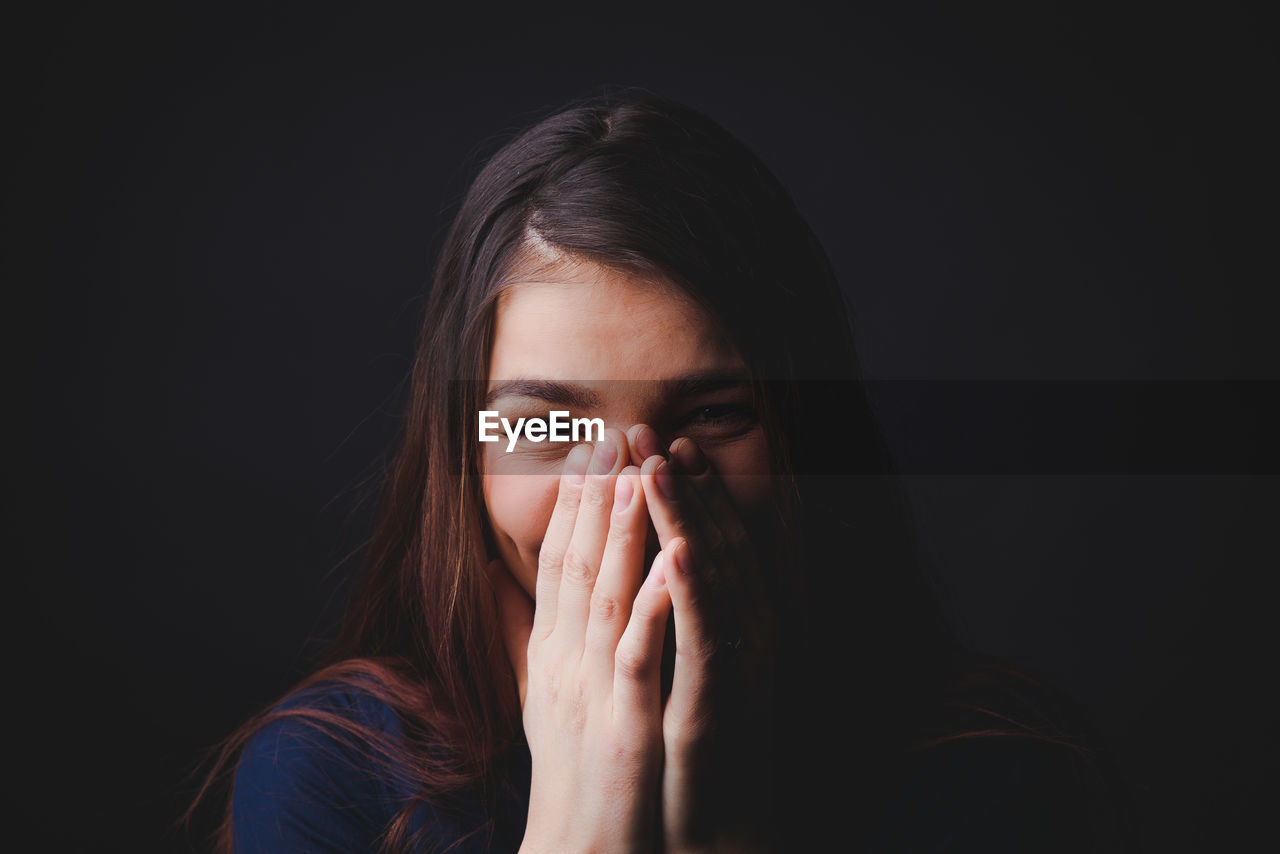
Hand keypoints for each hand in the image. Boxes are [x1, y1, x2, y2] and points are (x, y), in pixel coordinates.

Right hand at [489, 429, 673, 853]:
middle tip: (609, 439)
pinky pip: (638, 655)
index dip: (571, 506)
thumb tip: (492, 576)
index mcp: (549, 653)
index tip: (587, 453)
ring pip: (603, 598)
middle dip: (592, 500)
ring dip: (620, 535)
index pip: (555, 564)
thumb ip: (520, 630)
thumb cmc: (567, 768)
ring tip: (635, 477)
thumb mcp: (538, 691)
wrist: (574, 844)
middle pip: (574, 567)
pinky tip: (669, 561)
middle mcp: (562, 663)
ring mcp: (590, 691)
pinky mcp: (622, 724)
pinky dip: (652, 605)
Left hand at [630, 425, 777, 853]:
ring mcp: (736, 668)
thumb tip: (648, 573)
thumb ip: (671, 621)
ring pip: (712, 579)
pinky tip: (677, 547)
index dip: (687, 494)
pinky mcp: (719, 702)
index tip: (659, 446)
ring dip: (687, 519)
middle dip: (684, 489)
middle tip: (655, 432)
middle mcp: (743, 637)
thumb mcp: (679, 672)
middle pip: (714, 547)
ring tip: (660, 468)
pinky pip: (707, 636)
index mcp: (729, 627)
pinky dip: (694, 589)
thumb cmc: (687, 749)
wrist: (713, 829)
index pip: (707, 545)